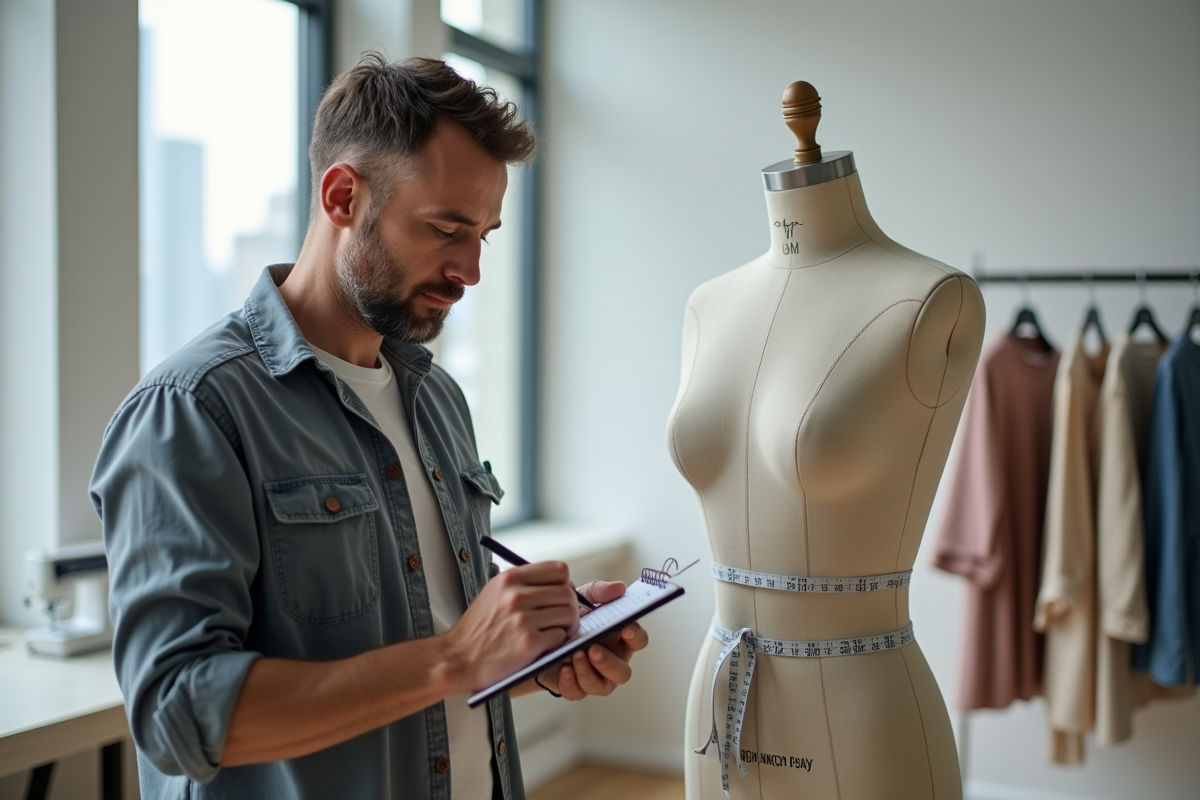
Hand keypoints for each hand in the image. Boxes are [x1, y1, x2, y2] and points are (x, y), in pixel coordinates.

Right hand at [444, 561, 579, 692]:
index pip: (560, 569)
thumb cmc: (479, 628)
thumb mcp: (495, 592)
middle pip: (568, 593)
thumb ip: (524, 583)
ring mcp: (523, 619)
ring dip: (567, 625)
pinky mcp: (528, 643)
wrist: (459, 658)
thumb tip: (560, 582)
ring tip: (555, 632)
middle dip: (569, 607)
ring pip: (569, 614)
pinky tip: (544, 645)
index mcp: (510, 578)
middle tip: (562, 618)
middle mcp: (516, 595)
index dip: (565, 583)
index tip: (559, 595)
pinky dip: (558, 642)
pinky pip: (561, 636)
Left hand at [537, 580, 649, 700]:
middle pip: (623, 672)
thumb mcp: (582, 599)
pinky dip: (571, 682)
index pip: (638, 640)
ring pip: (603, 686)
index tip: (625, 627)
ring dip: (589, 672)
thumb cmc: (568, 619)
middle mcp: (611, 660)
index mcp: (619, 639)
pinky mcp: (575, 687)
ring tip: (575, 655)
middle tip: (593, 648)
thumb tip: (619, 587)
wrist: (540, 633)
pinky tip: (564, 668)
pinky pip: (578, 692)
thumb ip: (600, 592)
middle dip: (609, 662)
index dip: (635, 635)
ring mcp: (595, 677)